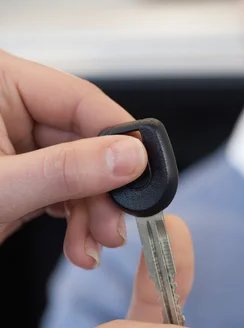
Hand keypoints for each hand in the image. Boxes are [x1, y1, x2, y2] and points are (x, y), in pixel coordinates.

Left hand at [0, 49, 147, 266]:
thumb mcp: (1, 187)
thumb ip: (67, 170)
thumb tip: (128, 158)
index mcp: (0, 83)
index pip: (80, 100)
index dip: (119, 138)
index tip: (145, 171)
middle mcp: (13, 108)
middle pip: (85, 142)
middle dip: (104, 191)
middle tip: (117, 223)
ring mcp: (19, 142)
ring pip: (80, 171)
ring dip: (94, 213)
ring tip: (95, 244)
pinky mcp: (22, 173)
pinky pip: (65, 189)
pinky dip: (77, 220)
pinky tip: (80, 244)